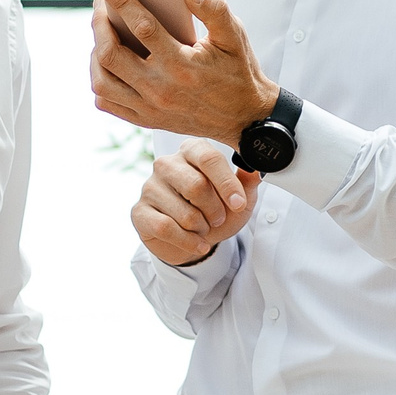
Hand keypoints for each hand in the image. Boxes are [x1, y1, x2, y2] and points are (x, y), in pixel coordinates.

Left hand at [92, 0, 277, 145]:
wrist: (244, 118)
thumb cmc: (237, 70)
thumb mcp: (234, 35)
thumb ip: (214, 8)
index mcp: (182, 64)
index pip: (142, 26)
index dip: (120, 1)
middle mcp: (161, 89)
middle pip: (110, 54)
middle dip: (99, 24)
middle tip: (100, 6)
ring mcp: (150, 109)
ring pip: (102, 81)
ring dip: (95, 53)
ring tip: (101, 32)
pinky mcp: (146, 120)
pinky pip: (107, 102)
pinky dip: (100, 81)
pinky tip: (106, 62)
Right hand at [132, 139, 260, 267]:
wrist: (192, 239)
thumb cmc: (214, 212)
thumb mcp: (238, 198)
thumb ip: (247, 182)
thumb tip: (255, 168)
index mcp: (192, 151)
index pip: (209, 158)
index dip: (227, 184)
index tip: (238, 203)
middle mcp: (167, 163)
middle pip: (196, 186)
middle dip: (215, 210)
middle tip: (218, 219)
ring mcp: (150, 187)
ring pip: (184, 212)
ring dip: (202, 228)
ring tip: (203, 228)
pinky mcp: (140, 211)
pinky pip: (166, 228)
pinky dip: (188, 241)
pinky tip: (198, 243)